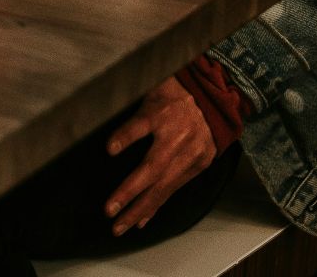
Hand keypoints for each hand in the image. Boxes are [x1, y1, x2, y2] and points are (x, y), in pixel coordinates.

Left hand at [105, 77, 216, 234]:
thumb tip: (100, 124)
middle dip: (130, 193)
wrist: (216, 101)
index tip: (109, 150)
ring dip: (141, 209)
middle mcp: (179, 138)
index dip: (125, 137)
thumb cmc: (174, 93)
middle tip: (109, 212)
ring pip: (163, 187)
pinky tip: (142, 221)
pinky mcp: (199, 166)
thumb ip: (129, 109)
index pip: (141, 125)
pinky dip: (157, 205)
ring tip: (121, 226)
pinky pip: (174, 189)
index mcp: (163, 114)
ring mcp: (191, 155)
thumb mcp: (149, 89)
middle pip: (152, 169)